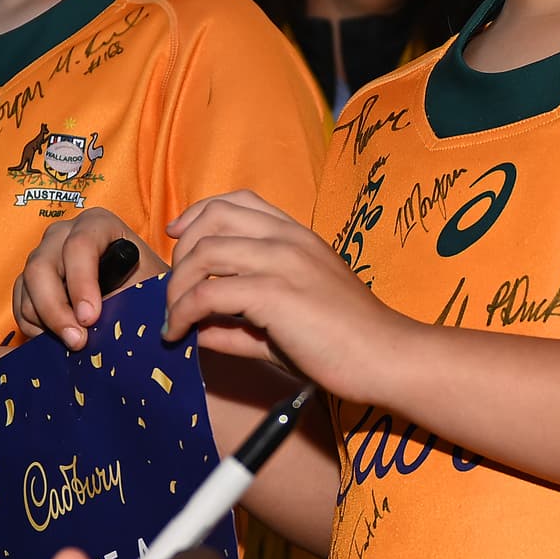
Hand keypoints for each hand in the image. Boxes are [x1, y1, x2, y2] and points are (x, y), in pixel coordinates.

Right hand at [15, 208, 145, 348]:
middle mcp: (63, 234)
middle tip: (77, 341)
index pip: (79, 246)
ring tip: (74, 344)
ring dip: (47, 322)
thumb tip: (109, 323)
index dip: (81, 284)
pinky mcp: (30, 281)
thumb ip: (128, 297)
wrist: (136, 294)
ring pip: (27, 287)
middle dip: (56, 309)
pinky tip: (59, 339)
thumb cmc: (144, 286)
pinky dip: (35, 326)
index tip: (90, 318)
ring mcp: (42, 255)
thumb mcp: (146, 287)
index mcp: (97, 225)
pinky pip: (20, 304)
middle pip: (41, 267)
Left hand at [157, 193, 400, 395]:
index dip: (200, 214)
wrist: (386, 357)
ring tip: (172, 319)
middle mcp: (288, 240)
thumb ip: (243, 326)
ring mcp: (281, 261)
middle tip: (174, 289)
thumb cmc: (348, 344)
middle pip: (213, 218)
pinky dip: (183, 313)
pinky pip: (207, 293)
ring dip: (176, 287)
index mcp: (298, 237)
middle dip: (181, 252)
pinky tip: (180, 335)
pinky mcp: (273, 293)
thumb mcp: (288, 325)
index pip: (240, 201)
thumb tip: (201, 333)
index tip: (178, 237)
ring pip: (203, 254)